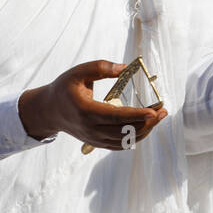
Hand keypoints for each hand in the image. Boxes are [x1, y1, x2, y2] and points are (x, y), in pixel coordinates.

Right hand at [18, 60, 166, 148]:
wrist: (49, 111)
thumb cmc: (64, 89)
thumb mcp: (78, 72)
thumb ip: (101, 68)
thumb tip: (124, 68)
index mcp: (86, 111)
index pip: (116, 117)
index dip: (136, 116)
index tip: (153, 111)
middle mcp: (91, 129)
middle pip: (124, 131)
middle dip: (147, 123)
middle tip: (163, 111)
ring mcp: (94, 139)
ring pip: (125, 141)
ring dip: (144, 131)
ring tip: (158, 117)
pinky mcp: (97, 143)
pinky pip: (120, 144)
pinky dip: (135, 137)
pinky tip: (146, 126)